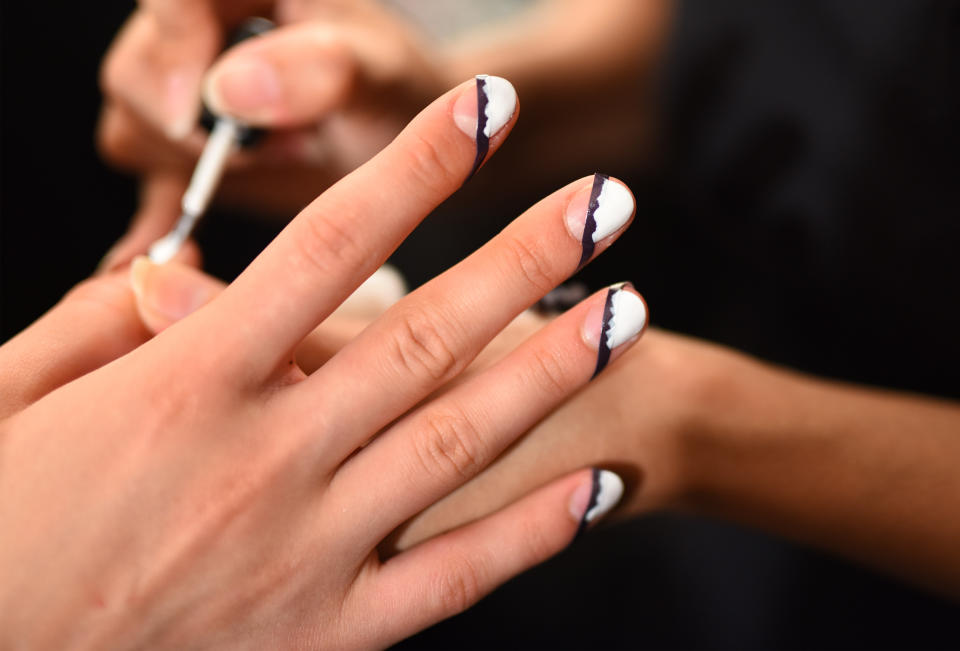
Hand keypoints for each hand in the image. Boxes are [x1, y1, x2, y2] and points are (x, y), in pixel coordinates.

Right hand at [1, 78, 645, 646]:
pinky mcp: (327, 634)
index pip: (329, 242)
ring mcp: (307, 552)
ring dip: (551, 372)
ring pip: (456, 443)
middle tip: (604, 201)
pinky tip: (596, 487)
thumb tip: (172, 270)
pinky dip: (531, 532)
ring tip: (627, 313)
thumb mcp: (8, 400)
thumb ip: (99, 324)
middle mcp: (265, 460)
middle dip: (523, 257)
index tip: (484, 110)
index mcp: (186, 385)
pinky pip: (451, 578)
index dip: (418, 165)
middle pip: (421, 334)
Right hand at [97, 0, 448, 269]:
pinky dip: (165, 224)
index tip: (201, 112)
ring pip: (134, 131)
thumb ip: (319, 70)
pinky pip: (147, 189)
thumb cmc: (399, 92)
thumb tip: (229, 91)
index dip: (171, 51)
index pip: (168, 0)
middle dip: (198, 127)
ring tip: (283, 156)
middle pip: (135, 75)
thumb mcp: (378, 74)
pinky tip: (168, 252)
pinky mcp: (187, 157)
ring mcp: (185, 98)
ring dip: (199, 168)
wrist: (409, 144)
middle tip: (279, 144)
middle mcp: (199, 34)